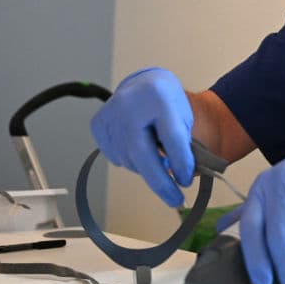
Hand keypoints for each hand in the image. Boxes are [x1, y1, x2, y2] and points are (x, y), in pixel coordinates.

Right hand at [89, 68, 194, 206]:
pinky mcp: (98, 123)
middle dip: (160, 182)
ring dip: (147, 167)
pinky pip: (115, 157)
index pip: (171, 137)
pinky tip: (138, 146)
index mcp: (158, 96)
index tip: (186, 181)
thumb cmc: (168, 103)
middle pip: (142, 153)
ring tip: (157, 156)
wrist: (144, 83)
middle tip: (175, 201)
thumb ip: (182, 143)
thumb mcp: (183, 116)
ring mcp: (110, 113)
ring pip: (129, 159)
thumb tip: (179, 177)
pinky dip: (130, 160)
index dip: (181, 163)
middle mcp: (130, 104)